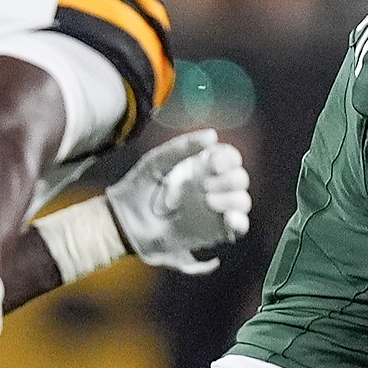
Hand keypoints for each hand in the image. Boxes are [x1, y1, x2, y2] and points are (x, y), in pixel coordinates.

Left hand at [105, 129, 250, 274]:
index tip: (214, 163)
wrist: (125, 222)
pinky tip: (228, 218)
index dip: (228, 157)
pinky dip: (239, 220)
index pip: (229, 158)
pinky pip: (239, 226)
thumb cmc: (138, 189)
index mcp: (200, 168)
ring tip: (207, 201)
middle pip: (239, 178)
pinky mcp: (214, 232)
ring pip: (242, 200)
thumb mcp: (157, 161)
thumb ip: (183, 147)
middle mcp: (211, 187)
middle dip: (229, 178)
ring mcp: (214, 210)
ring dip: (232, 198)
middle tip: (205, 185)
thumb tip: (213, 136)